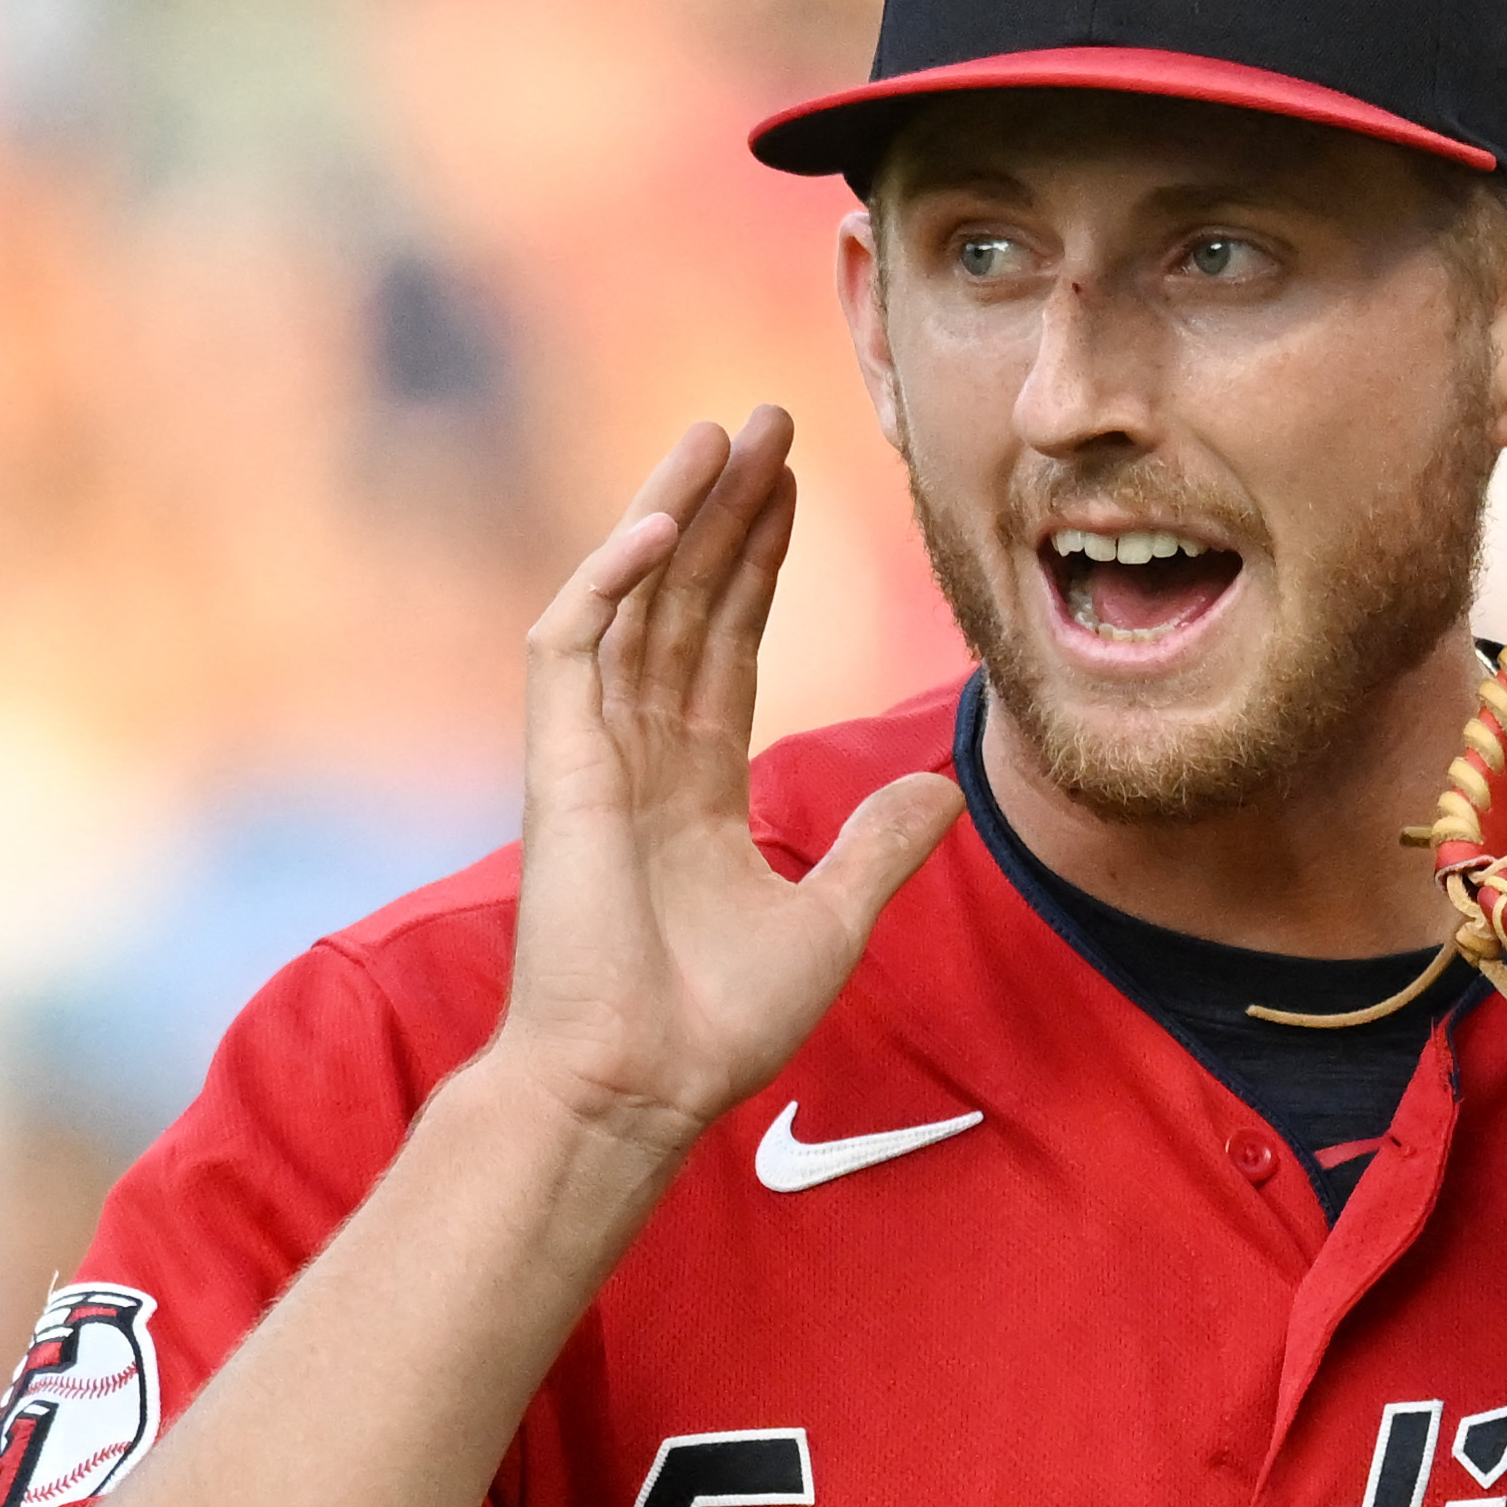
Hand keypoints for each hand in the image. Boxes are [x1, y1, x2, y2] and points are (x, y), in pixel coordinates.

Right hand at [486, 410, 963, 1154]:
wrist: (639, 1085)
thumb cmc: (713, 1025)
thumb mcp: (831, 921)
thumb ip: (879, 846)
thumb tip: (946, 790)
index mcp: (692, 786)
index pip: (727, 642)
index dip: (759, 563)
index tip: (795, 488)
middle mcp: (637, 754)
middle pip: (685, 599)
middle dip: (726, 510)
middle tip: (768, 421)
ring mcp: (593, 753)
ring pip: (632, 599)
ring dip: (675, 512)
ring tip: (721, 431)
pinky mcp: (559, 763)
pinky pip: (576, 643)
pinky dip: (614, 578)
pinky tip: (666, 519)